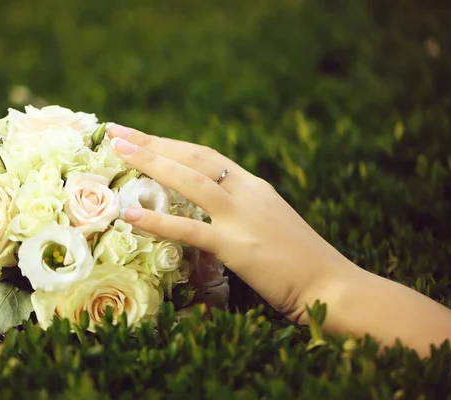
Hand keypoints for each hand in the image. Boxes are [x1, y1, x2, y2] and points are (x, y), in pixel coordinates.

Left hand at [106, 124, 356, 322]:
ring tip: (119, 151)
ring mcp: (242, 217)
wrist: (332, 285)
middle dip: (153, 143)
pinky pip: (189, 229)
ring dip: (151, 163)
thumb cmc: (301, 261)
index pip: (204, 156)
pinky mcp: (237, 246)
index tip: (142, 136)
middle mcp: (246, 192)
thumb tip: (208, 210)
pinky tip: (130, 215)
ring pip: (189, 181)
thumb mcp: (269, 223)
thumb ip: (241, 211)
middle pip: (192, 157)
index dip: (170, 144)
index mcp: (253, 186)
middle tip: (117, 131)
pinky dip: (157, 220)